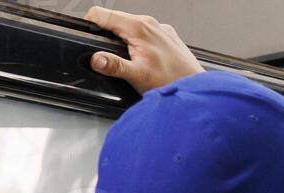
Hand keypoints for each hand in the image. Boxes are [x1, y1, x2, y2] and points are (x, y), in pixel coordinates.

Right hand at [85, 6, 203, 93]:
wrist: (196, 88)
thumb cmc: (171, 82)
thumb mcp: (137, 76)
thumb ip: (113, 66)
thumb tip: (96, 59)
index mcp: (138, 27)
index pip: (101, 14)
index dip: (90, 24)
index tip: (87, 35)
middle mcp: (150, 23)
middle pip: (115, 19)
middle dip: (106, 33)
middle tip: (106, 52)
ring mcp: (160, 29)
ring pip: (131, 25)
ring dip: (123, 38)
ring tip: (126, 57)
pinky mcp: (168, 36)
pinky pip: (146, 33)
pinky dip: (139, 42)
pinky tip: (143, 58)